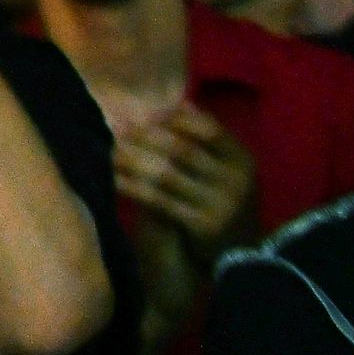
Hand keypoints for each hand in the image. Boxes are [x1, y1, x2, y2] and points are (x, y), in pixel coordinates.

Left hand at [116, 102, 257, 248]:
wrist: (240, 251)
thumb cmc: (224, 200)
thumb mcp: (228, 170)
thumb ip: (209, 141)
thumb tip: (181, 103)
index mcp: (242, 160)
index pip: (208, 129)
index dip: (175, 119)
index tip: (147, 115)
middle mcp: (235, 180)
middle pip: (182, 149)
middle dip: (146, 137)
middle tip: (119, 129)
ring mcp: (220, 204)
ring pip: (166, 174)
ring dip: (133, 160)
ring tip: (111, 151)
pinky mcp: (202, 225)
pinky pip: (159, 200)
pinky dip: (134, 187)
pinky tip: (115, 179)